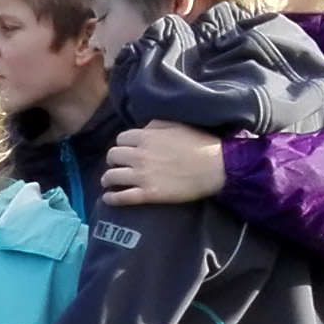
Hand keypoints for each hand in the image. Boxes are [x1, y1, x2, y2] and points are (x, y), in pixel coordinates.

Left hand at [103, 122, 228, 206]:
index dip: (123, 144)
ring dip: (108, 178)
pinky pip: (122, 197)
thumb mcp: (177, 124)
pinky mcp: (148, 194)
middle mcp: (139, 155)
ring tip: (109, 181)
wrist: (215, 166)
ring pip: (111, 176)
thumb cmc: (200, 143)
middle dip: (113, 160)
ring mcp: (142, 176)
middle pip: (112, 156)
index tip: (126, 150)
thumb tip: (143, 129)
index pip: (120, 139)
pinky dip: (111, 198)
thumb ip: (155, 125)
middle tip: (118, 164)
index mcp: (146, 137)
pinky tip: (108, 198)